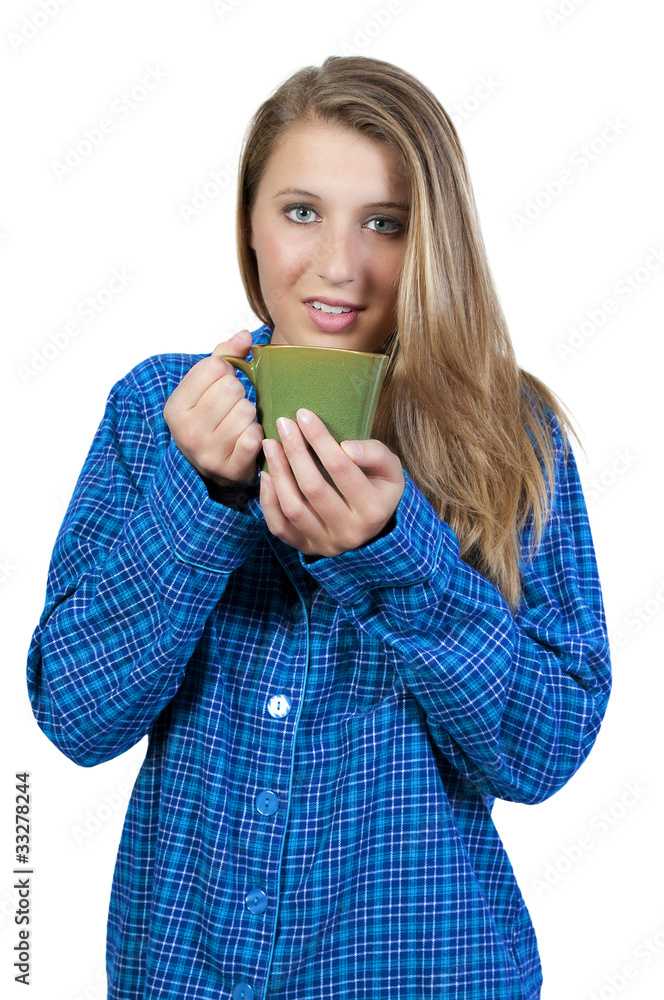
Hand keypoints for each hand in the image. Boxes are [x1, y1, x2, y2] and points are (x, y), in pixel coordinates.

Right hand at [163, 330, 262, 485]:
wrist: (211, 469)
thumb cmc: (210, 421)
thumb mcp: (205, 388)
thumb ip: (224, 356)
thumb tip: (245, 337)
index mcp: (175, 408)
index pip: (214, 366)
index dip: (225, 371)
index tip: (220, 386)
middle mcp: (186, 432)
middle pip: (231, 388)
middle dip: (239, 394)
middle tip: (232, 407)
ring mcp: (208, 453)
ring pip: (246, 411)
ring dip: (249, 415)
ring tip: (238, 424)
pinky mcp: (230, 469)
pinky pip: (255, 436)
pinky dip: (257, 434)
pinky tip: (246, 439)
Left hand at [260, 409, 404, 557]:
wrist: (373, 526)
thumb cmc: (379, 489)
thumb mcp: (390, 469)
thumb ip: (375, 454)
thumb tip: (346, 448)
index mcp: (372, 510)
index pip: (341, 468)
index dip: (320, 439)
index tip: (304, 415)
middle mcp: (349, 532)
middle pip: (313, 488)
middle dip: (295, 452)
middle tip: (283, 425)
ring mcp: (326, 544)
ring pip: (293, 508)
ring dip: (278, 472)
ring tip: (270, 445)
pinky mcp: (307, 549)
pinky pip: (280, 527)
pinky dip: (268, 501)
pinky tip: (267, 476)